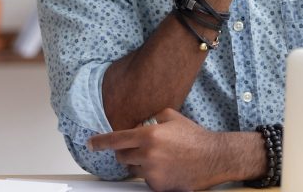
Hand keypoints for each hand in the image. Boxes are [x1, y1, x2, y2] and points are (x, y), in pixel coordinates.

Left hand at [88, 108, 227, 191]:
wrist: (212, 157)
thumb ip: (152, 117)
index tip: (91, 143)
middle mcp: (147, 155)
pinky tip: (167, 167)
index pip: (116, 139)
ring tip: (159, 158)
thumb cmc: (194, 136)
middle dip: (126, 152)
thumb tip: (139, 123)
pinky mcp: (157, 187)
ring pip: (132, 169)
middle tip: (140, 148)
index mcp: (149, 135)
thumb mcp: (173, 117)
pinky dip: (152, 174)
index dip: (100, 141)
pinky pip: (146, 180)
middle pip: (121, 157)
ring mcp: (151, 173)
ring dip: (139, 163)